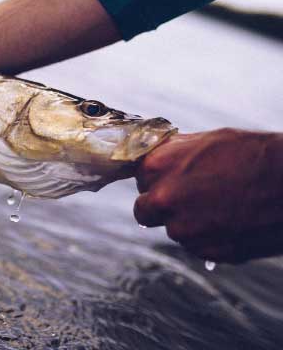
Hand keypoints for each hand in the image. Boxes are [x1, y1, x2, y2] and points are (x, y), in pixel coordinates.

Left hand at [134, 128, 282, 262]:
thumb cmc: (254, 154)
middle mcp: (163, 200)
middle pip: (144, 211)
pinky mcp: (206, 251)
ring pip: (174, 230)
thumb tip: (158, 164)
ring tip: (222, 206)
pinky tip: (232, 221)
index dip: (156, 180)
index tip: (170, 180)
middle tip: (187, 199)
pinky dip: (209, 237)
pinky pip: (197, 246)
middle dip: (160, 207)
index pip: (138, 179)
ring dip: (188, 223)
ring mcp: (184, 229)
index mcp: (157, 167)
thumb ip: (173, 156)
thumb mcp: (205, 141)